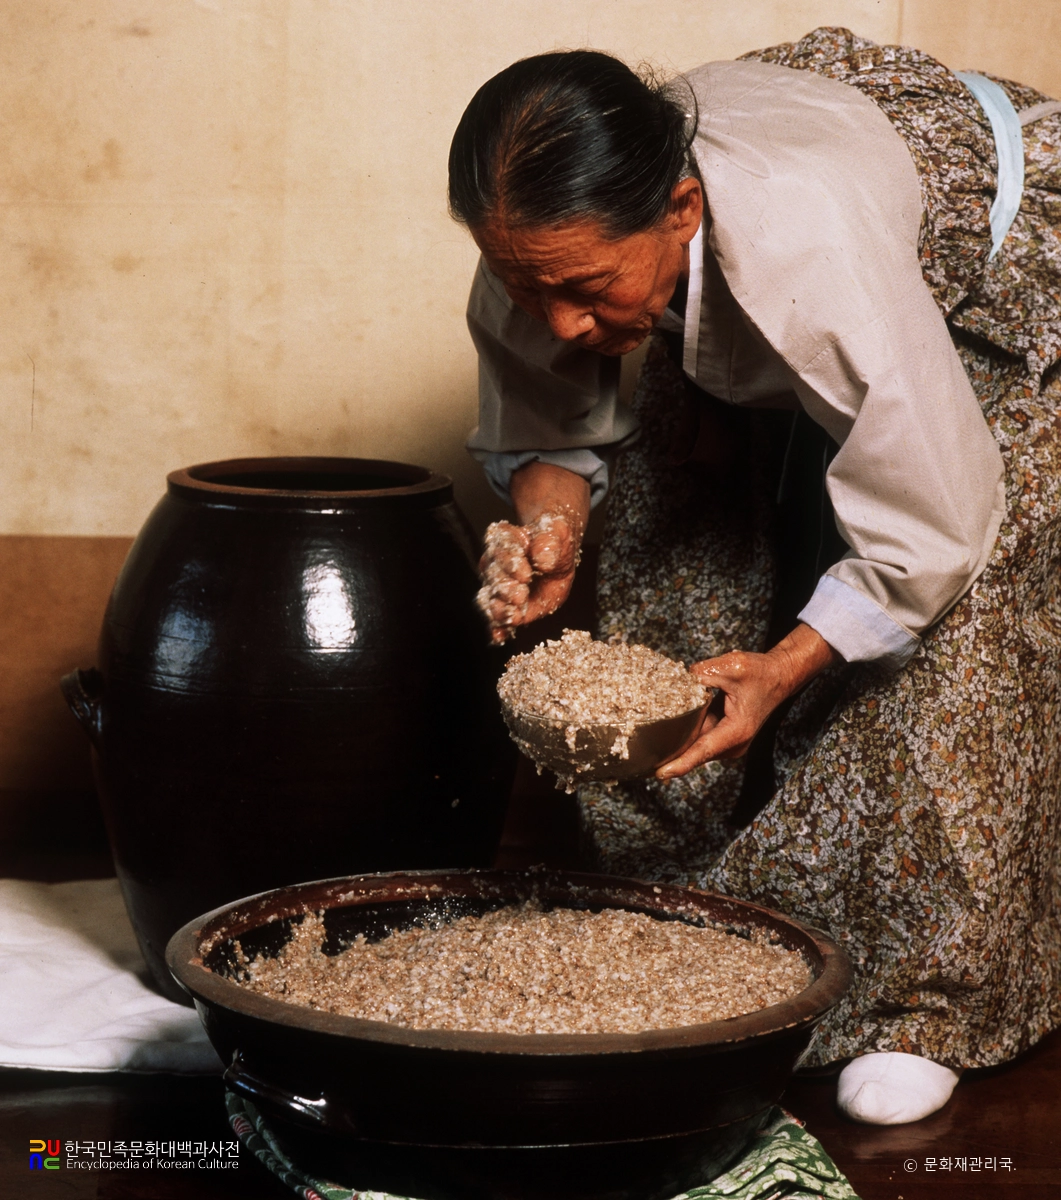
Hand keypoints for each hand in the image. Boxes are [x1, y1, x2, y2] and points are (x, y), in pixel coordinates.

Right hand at [476, 461, 589, 644]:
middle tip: (521, 595)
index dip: (510, 562)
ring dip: (500, 609)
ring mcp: (498, 586)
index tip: (525, 573)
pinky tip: (500, 636)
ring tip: (513, 615)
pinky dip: (498, 629)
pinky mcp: (507, 606)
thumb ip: (548, 542)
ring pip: (491, 599)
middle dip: (506, 589)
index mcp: (504, 539)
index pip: (501, 549)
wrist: (557, 557)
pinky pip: (498, 619)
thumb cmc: (554, 540)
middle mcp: (494, 563)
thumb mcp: (557, 533)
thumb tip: (543, 559)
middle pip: (494, 577)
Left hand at [656, 624, 837, 778]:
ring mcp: (729, 743)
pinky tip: (671, 721)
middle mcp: (734, 743)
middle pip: (695, 750)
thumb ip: (703, 673)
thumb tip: (677, 680)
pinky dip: (688, 729)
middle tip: (641, 750)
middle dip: (670, 751)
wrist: (779, 676)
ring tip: (653, 732)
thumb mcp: (732, 666)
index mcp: (737, 731)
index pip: (702, 751)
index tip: (659, 774)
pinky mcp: (724, 737)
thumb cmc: (760, 672)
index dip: (679, 763)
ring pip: (696, 743)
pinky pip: (700, 736)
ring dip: (678, 737)